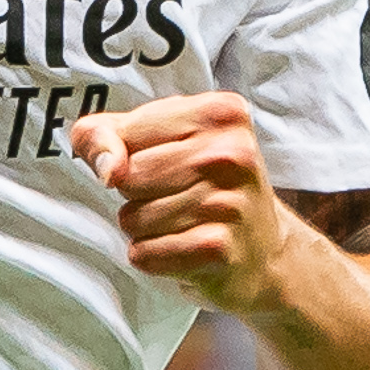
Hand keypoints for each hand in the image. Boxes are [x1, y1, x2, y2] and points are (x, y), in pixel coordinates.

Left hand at [69, 92, 292, 313]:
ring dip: (144, 228)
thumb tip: (106, 167)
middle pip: (128, 177)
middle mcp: (232, 153)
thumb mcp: (159, 138)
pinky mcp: (218, 248)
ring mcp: (228, 202)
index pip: (126, 133)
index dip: (124, 154)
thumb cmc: (203, 184)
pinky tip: (182, 247)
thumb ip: (107, 134)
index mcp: (219, 113)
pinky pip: (145, 253)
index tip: (155, 161)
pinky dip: (152, 256)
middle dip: (136, 193)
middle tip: (174, 195)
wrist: (263, 248)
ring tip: (180, 222)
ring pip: (133, 219)